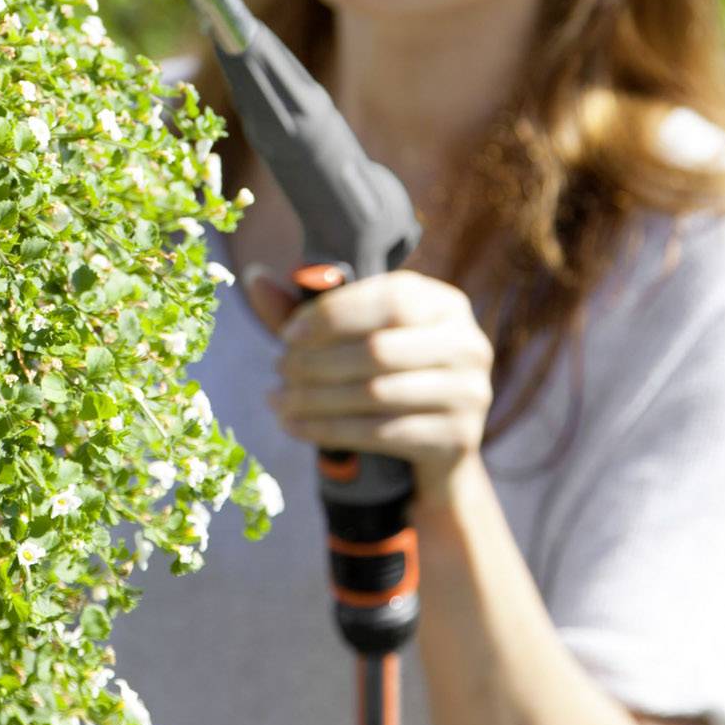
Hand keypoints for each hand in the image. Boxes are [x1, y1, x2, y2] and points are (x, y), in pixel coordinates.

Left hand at [243, 266, 494, 507]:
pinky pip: (382, 433)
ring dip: (316, 399)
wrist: (434, 446)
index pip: (389, 299)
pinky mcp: (459, 438)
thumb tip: (254, 278)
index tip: (287, 334)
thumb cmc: (386, 375)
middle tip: (278, 369)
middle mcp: (467, 343)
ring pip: (377, 394)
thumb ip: (308, 310)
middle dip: (317, 362)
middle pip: (379, 349)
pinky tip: (295, 426)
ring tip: (278, 400)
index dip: (332, 315)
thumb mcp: (352, 337)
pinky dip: (329, 430)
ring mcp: (470, 393)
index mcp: (442, 303)